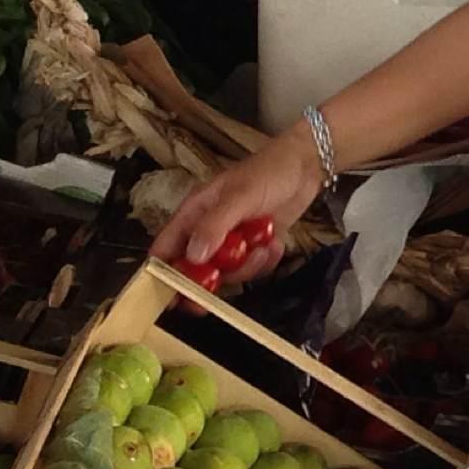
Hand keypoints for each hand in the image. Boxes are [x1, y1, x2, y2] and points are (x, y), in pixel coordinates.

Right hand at [149, 136, 324, 285]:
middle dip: (203, 285)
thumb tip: (193, 257)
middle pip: (193, 269)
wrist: (306, 165)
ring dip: (245, 267)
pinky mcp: (255, 246)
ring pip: (226, 272)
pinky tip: (275, 243)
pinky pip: (253, 267)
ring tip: (263, 247)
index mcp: (194, 213)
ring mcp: (232, 240)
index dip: (162, 273)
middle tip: (209, 303)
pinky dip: (265, 261)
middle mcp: (209, 230)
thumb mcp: (240, 196)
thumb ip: (216, 225)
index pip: (166, 247)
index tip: (167, 299)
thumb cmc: (268, 171)